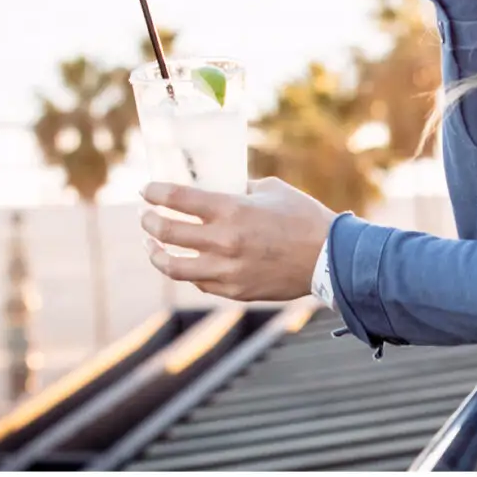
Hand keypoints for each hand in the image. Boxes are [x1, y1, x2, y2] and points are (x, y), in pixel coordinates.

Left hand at [140, 177, 334, 302]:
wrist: (331, 258)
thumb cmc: (305, 218)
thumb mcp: (273, 190)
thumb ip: (241, 188)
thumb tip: (218, 185)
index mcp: (232, 209)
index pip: (177, 198)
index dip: (155, 192)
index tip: (146, 190)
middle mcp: (223, 240)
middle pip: (167, 231)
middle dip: (149, 221)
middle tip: (147, 217)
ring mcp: (226, 270)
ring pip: (172, 265)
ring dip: (156, 253)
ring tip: (153, 246)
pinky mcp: (233, 291)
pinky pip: (199, 282)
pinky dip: (189, 271)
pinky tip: (188, 262)